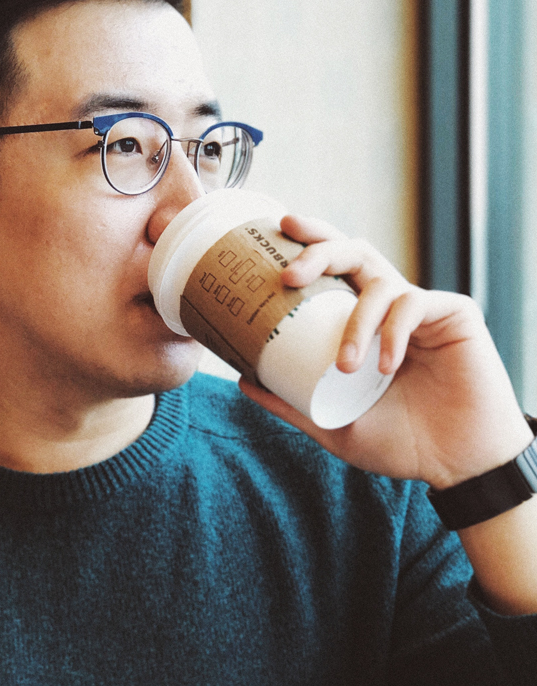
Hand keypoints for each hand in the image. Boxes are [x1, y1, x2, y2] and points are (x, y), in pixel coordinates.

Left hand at [239, 214, 532, 489]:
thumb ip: (289, 402)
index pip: (331, 269)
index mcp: (359, 320)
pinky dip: (392, 333)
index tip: (277, 230)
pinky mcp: (453, 314)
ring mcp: (420, 308)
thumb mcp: (330, 423)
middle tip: (289, 275)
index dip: (307, 244)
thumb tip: (242, 381)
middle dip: (319, 251)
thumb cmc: (397, 441)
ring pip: (381, 281)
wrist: (453, 465)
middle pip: (353, 252)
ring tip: (345, 365)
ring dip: (356, 321)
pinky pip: (414, 305)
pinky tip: (386, 366)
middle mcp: (388, 305)